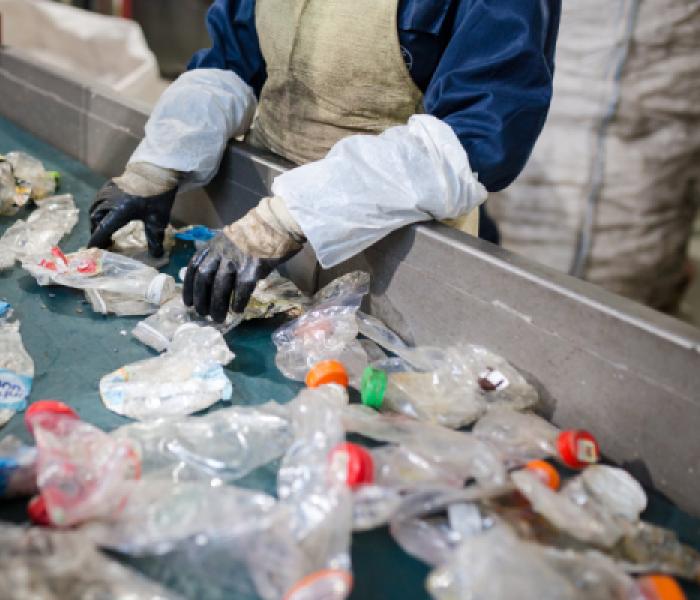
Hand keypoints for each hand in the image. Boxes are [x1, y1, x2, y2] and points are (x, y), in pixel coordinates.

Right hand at [88, 181, 175, 257]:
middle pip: (96, 220)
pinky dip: (98, 211)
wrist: (156, 170)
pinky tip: (106, 215)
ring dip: (96, 222)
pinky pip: (98, 201)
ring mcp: (107, 192)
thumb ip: (155, 237)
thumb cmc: (158, 195)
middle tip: (103, 243)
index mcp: (121, 210)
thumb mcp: (158, 218)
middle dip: (97, 232)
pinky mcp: (108, 186)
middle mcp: (110, 201)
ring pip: (94, 209)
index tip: (91, 250)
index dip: (97, 240)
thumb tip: (156, 256)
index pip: (104, 229)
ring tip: (104, 231)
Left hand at [183, 199, 303, 321]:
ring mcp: (236, 259)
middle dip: (202, 300)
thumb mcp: (229, 241)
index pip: (194, 268)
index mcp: (213, 245)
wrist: (277, 223)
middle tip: (203, 315)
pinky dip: (238, 302)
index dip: (189, 288)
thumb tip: (216, 283)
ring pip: (220, 287)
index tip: (188, 303)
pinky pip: (241, 289)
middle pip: (204, 279)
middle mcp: (221, 252)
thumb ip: (220, 258)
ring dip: (217, 306)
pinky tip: (237, 310)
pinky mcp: (252, 267)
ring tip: (218, 318)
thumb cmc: (255, 234)